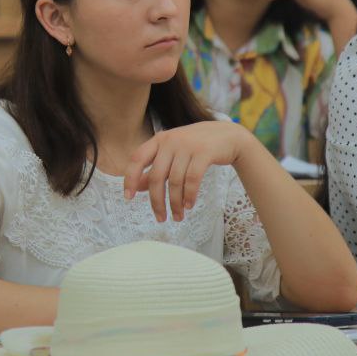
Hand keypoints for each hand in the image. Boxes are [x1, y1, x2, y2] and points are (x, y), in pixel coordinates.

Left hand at [123, 122, 249, 222]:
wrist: (228, 136)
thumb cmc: (196, 147)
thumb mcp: (173, 153)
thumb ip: (156, 167)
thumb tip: (138, 187)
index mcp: (159, 139)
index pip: (137, 159)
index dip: (130, 178)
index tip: (128, 198)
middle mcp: (171, 140)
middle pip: (156, 176)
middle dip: (157, 201)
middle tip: (161, 218)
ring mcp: (187, 145)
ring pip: (175, 181)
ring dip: (176, 203)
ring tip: (178, 216)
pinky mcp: (204, 152)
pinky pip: (192, 179)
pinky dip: (189, 195)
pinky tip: (189, 205)